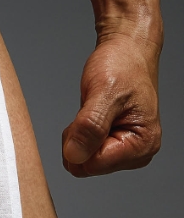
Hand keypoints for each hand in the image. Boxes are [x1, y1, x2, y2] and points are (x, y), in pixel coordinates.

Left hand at [62, 33, 160, 177]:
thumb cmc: (122, 66)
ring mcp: (123, 150)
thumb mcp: (104, 93)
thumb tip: (75, 155)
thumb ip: (89, 126)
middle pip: (86, 166)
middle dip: (78, 140)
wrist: (127, 51)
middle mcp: (136, 152)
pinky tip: (90, 116)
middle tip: (90, 111)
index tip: (88, 116)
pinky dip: (77, 134)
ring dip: (77, 136)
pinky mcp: (111, 145)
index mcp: (142, 144)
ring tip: (92, 111)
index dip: (79, 143)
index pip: (94, 165)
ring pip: (81, 160)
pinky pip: (81, 152)